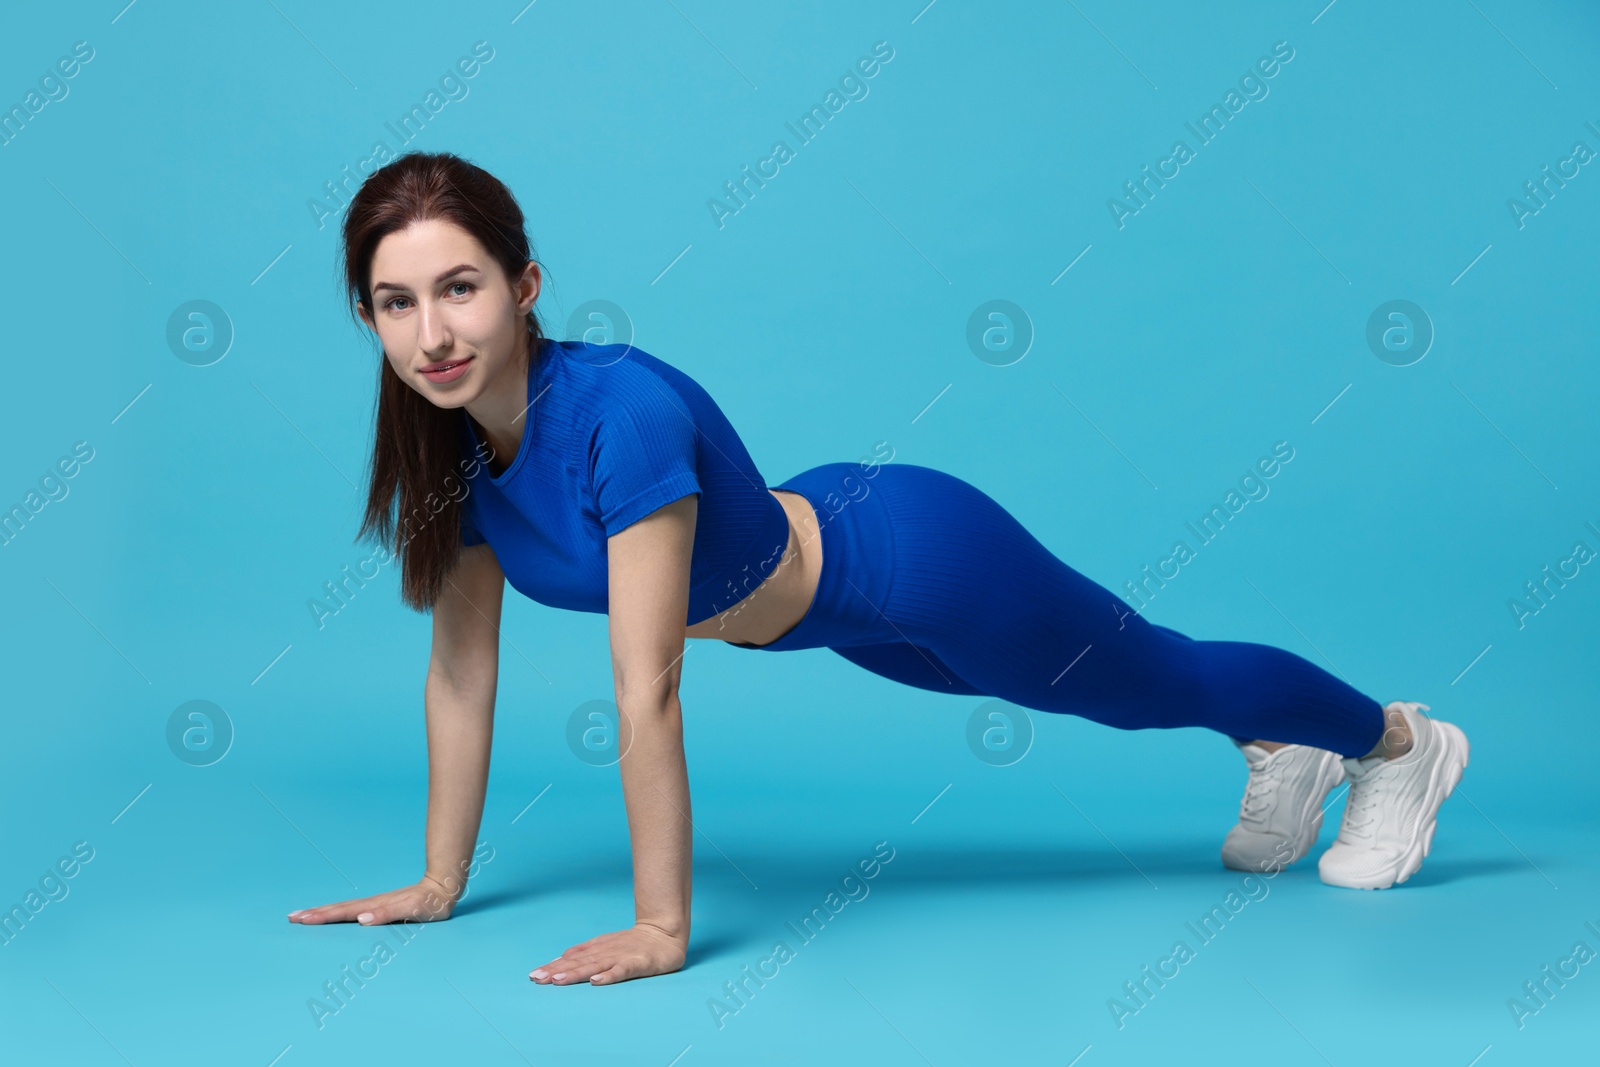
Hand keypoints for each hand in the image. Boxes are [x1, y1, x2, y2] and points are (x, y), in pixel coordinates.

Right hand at [287, 875, 460, 925]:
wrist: (444, 888)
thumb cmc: (430, 903)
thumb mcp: (412, 910)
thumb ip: (388, 914)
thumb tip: (361, 919)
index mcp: (375, 907)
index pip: (343, 913)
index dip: (322, 917)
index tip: (301, 919)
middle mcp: (372, 905)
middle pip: (338, 909)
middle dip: (314, 914)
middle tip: (291, 918)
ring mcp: (375, 904)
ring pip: (343, 908)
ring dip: (322, 912)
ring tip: (303, 915)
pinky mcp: (380, 906)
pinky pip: (353, 910)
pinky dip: (338, 912)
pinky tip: (332, 915)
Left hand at [530, 922, 687, 985]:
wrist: (666, 932)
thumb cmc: (634, 943)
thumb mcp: (606, 944)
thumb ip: (585, 952)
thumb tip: (560, 959)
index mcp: (598, 948)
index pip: (572, 959)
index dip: (553, 966)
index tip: (533, 975)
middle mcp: (606, 951)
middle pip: (579, 963)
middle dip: (557, 971)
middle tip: (537, 979)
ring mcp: (622, 956)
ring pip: (595, 965)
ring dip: (576, 973)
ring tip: (557, 980)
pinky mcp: (639, 962)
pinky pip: (622, 970)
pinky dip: (609, 975)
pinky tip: (596, 981)